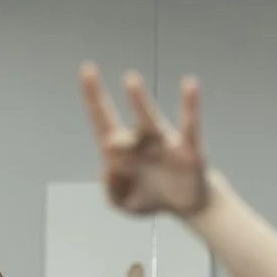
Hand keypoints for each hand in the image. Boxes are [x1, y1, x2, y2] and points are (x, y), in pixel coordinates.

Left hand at [82, 64, 209, 216]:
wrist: (188, 205)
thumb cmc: (152, 196)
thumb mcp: (124, 203)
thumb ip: (111, 191)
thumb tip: (110, 168)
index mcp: (120, 152)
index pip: (100, 123)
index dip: (91, 99)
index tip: (85, 71)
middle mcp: (138, 140)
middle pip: (114, 117)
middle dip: (98, 96)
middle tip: (87, 71)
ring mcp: (163, 142)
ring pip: (148, 119)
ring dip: (138, 101)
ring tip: (129, 80)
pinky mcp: (189, 149)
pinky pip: (189, 125)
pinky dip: (190, 106)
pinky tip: (190, 84)